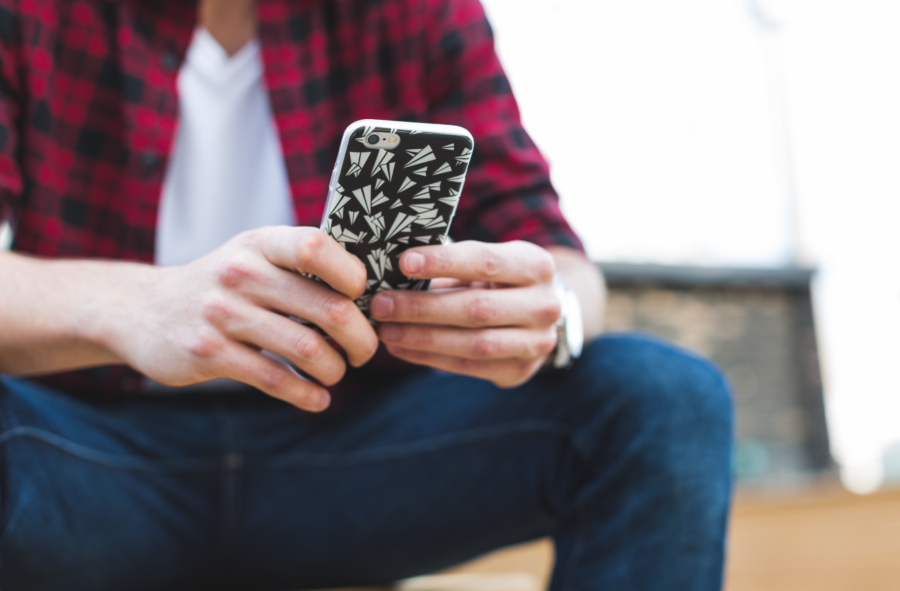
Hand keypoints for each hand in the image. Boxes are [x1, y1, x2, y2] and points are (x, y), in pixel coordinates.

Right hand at [109, 226, 378, 410]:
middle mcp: (240, 273)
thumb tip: (369, 294)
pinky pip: (275, 379)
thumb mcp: (251, 256)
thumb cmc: (220, 284)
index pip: (316, 246)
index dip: (352, 274)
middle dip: (361, 339)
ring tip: (337, 373)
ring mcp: (221, 313)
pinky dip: (306, 394)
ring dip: (335, 370)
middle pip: (329, 308)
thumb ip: (299, 265)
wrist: (140, 310)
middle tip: (364, 352)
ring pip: (307, 349)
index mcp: (259, 244)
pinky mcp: (208, 353)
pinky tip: (317, 399)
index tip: (361, 297)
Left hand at [370, 241, 560, 387]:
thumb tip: (393, 271)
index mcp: (536, 265)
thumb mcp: (487, 262)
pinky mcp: (519, 371)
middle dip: (422, 307)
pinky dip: (429, 357)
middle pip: (477, 309)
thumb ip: (451, 265)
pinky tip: (400, 348)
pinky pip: (468, 367)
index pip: (486, 262)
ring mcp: (536, 343)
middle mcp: (544, 305)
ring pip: (473, 343)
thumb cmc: (500, 279)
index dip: (444, 261)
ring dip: (422, 338)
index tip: (404, 262)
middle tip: (380, 304)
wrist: (539, 315)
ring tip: (385, 331)